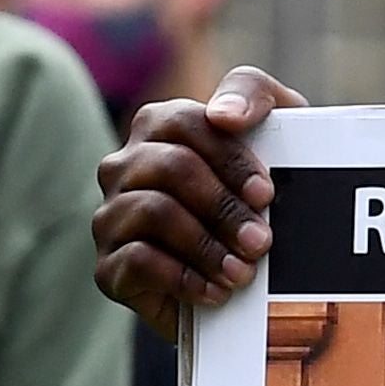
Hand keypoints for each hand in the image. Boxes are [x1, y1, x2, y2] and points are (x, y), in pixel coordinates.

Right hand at [91, 67, 289, 335]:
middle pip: (171, 167)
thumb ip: (253, 93)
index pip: (186, 122)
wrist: (255, 277)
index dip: (230, 158)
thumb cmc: (261, 191)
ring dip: (207, 245)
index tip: (266, 194)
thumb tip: (224, 115)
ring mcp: (111, 217)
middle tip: (261, 242)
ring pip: (153, 212)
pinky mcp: (109, 268)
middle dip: (224, 206)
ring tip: (243, 272)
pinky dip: (184, 278)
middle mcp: (125, 167)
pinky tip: (216, 292)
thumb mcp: (275, 131)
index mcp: (159, 127)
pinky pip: (137, 262)